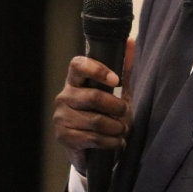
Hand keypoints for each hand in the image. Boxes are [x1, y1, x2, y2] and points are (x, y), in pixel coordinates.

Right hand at [52, 38, 135, 171]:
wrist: (90, 150)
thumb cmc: (104, 114)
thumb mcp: (116, 92)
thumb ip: (123, 69)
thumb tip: (131, 41)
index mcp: (74, 81)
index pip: (78, 65)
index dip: (97, 70)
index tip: (116, 80)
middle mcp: (64, 97)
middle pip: (93, 97)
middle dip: (116, 107)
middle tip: (125, 112)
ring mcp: (61, 117)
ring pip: (96, 120)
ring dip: (116, 127)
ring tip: (122, 130)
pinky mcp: (64, 137)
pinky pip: (93, 138)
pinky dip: (111, 142)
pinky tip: (116, 142)